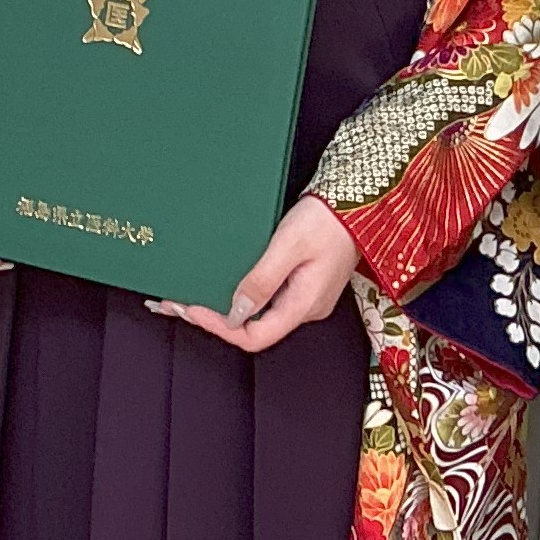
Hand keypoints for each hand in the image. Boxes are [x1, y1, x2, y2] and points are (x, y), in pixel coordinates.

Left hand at [155, 195, 360, 353]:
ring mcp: (305, 297)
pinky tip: (222, 284)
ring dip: (224, 307)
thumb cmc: (328, 219)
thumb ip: (262, 280)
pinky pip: (267, 299)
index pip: (253, 336)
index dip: (219, 327)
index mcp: (304, 305)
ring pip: (258, 315)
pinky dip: (240, 295)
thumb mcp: (289, 245)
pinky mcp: (304, 283)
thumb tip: (236, 312)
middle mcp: (305, 308)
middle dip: (214, 319)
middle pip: (253, 329)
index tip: (190, 308)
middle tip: (179, 304)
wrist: (360, 202)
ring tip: (191, 295)